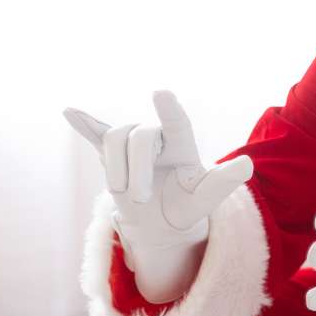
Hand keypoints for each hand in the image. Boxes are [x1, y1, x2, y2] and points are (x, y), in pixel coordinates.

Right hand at [63, 90, 253, 302]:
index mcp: (182, 144)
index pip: (176, 123)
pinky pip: (95, 133)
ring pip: (114, 139)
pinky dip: (82, 123)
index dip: (169, 109)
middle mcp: (156, 137)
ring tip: (122, 192)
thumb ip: (224, 181)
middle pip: (140, 138)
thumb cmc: (187, 206)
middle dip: (137, 171)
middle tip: (141, 199)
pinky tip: (68, 111)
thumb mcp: (207, 199)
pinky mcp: (111, 153)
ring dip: (116, 168)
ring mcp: (132, 143)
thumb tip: (247, 165)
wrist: (162, 222)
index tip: (161, 93)